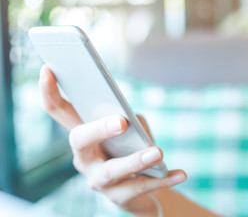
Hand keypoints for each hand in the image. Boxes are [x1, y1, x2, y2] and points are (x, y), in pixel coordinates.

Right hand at [39, 65, 186, 214]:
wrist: (143, 189)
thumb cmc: (133, 149)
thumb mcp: (132, 130)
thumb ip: (130, 121)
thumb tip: (132, 123)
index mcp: (83, 134)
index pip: (58, 111)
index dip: (49, 91)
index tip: (48, 69)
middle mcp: (83, 157)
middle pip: (79, 141)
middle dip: (98, 130)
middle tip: (121, 122)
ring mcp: (98, 180)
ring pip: (112, 171)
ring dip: (135, 160)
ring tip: (158, 152)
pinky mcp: (119, 198)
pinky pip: (141, 187)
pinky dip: (163, 180)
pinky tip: (180, 174)